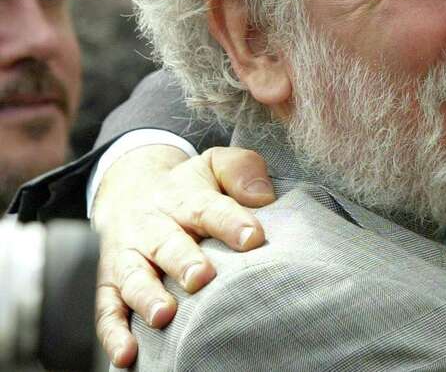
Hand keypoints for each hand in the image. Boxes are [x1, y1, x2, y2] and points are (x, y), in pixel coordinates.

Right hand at [91, 144, 275, 367]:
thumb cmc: (191, 186)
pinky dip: (113, 332)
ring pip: (133, 277)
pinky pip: (107, 309)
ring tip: (164, 315)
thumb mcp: (217, 165)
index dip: (230, 222)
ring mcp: (128, 256)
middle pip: (166, 242)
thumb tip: (265, 198)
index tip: (252, 238)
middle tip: (201, 277)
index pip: (207, 207)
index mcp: (182, 196)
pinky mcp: (109, 284)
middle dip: (183, 260)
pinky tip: (127, 354)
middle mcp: (151, 225)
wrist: (130, 188)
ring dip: (147, 297)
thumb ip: (242, 172)